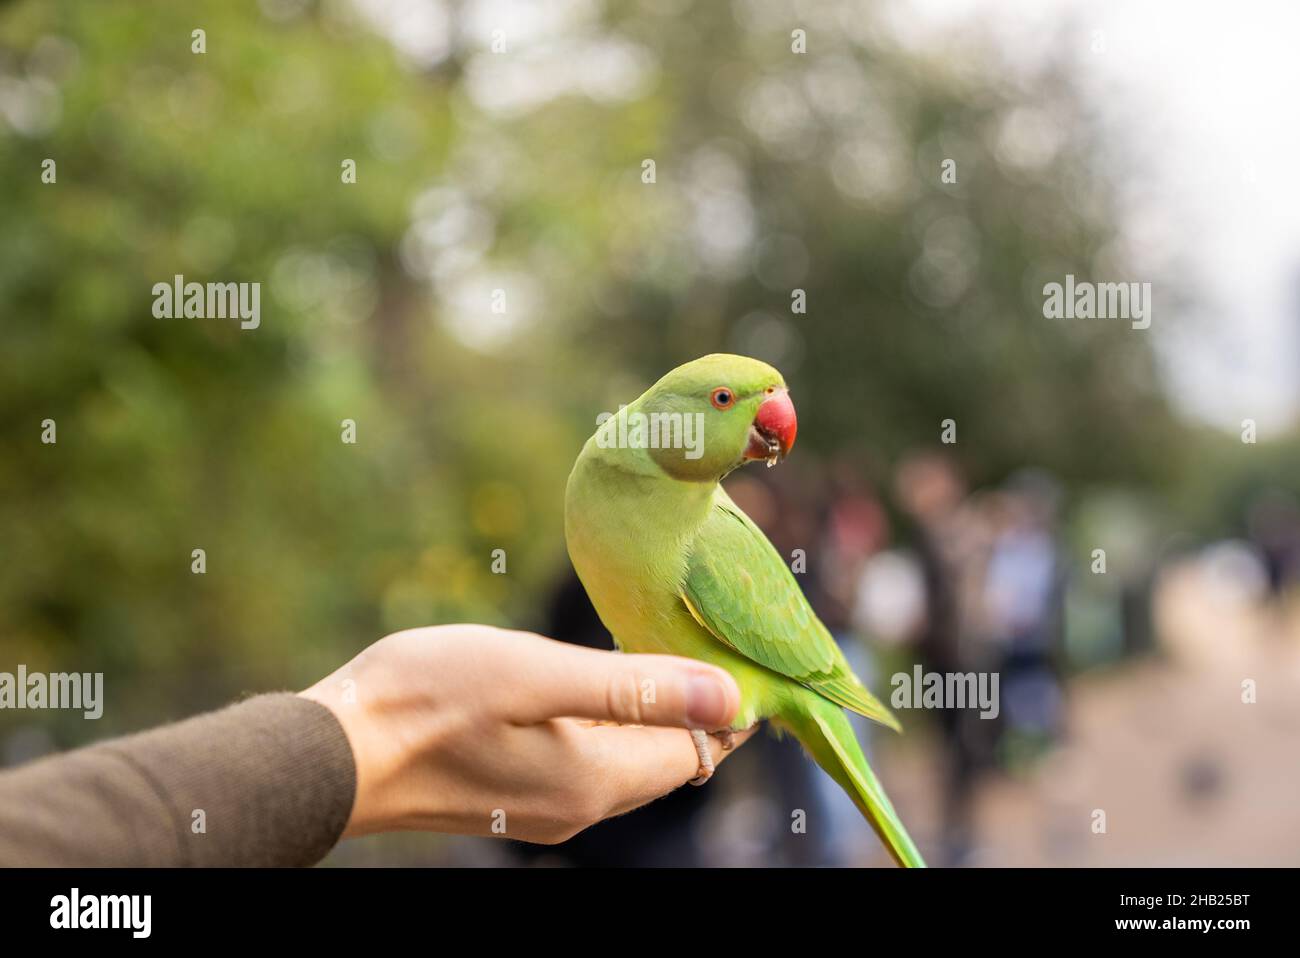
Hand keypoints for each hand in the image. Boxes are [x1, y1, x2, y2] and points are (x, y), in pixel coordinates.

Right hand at [299, 625, 755, 843]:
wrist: (332, 753)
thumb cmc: (427, 699)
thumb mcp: (535, 674)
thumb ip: (634, 688)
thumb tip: (726, 695)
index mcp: (596, 778)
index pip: (698, 748)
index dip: (727, 704)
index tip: (737, 648)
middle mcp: (581, 806)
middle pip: (667, 757)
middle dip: (694, 706)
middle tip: (700, 634)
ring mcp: (546, 806)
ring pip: (626, 758)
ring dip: (649, 712)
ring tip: (655, 646)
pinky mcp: (514, 795)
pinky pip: (588, 759)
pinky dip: (607, 723)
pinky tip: (592, 681)